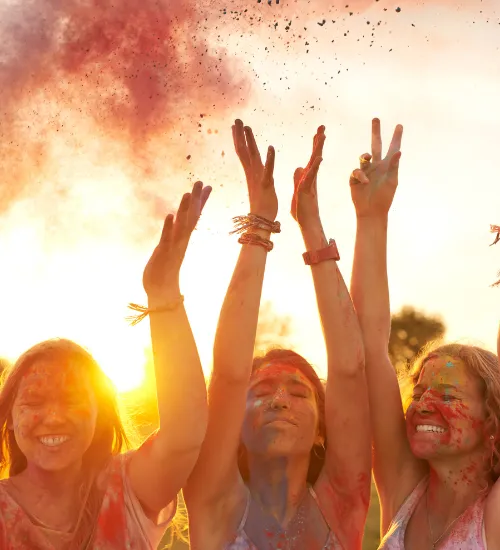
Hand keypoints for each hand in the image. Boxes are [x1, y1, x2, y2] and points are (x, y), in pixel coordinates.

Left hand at [143, 181, 210, 300]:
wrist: (161, 292)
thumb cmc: (164, 271)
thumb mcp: (170, 249)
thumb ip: (174, 237)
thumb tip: (176, 226)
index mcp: (183, 238)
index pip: (195, 216)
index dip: (201, 201)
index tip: (207, 186)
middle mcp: (182, 241)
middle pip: (191, 217)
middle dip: (196, 199)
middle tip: (201, 182)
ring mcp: (174, 247)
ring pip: (181, 226)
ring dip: (184, 210)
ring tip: (187, 193)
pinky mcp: (164, 253)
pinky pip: (167, 238)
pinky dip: (169, 227)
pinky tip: (170, 215)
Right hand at [232, 119, 276, 221]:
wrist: (262, 221)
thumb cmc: (262, 206)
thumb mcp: (259, 187)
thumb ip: (257, 177)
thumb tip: (253, 170)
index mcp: (251, 174)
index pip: (243, 153)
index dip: (239, 138)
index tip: (236, 126)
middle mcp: (252, 174)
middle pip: (244, 151)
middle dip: (240, 135)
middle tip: (237, 120)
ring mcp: (258, 179)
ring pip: (253, 157)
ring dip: (250, 142)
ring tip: (247, 127)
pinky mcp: (267, 185)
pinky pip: (268, 170)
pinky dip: (269, 159)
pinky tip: (270, 147)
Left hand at [291, 125, 324, 231]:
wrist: (306, 224)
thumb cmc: (302, 210)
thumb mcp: (297, 190)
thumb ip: (298, 179)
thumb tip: (298, 167)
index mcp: (307, 177)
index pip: (312, 157)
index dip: (315, 145)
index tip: (318, 132)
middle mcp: (311, 178)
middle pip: (315, 156)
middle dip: (318, 141)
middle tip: (322, 127)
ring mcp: (309, 183)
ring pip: (314, 163)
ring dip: (318, 149)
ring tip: (322, 135)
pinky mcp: (306, 190)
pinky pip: (311, 177)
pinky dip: (314, 167)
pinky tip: (319, 157)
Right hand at [349, 118, 402, 218]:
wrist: (371, 211)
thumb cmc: (385, 198)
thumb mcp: (392, 180)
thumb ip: (394, 165)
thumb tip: (399, 150)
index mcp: (388, 166)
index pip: (393, 148)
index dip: (396, 137)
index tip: (399, 125)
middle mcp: (377, 166)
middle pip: (376, 145)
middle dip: (376, 132)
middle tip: (375, 119)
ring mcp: (365, 171)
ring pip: (363, 156)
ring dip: (365, 156)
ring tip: (367, 158)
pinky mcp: (355, 178)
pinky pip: (356, 170)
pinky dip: (360, 174)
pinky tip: (364, 182)